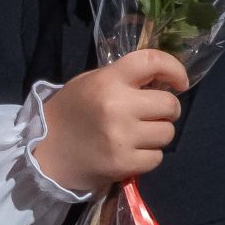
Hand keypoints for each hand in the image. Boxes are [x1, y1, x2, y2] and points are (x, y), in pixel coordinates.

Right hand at [34, 50, 186, 193]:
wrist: (45, 152)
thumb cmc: (71, 113)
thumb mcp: (89, 83)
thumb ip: (122, 78)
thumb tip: (162, 80)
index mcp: (106, 80)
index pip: (151, 61)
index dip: (174, 68)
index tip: (179, 82)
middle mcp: (116, 105)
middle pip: (170, 104)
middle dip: (166, 110)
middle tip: (151, 114)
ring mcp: (122, 136)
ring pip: (167, 132)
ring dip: (157, 134)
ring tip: (137, 135)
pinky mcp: (124, 163)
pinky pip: (157, 157)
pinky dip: (148, 156)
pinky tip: (129, 152)